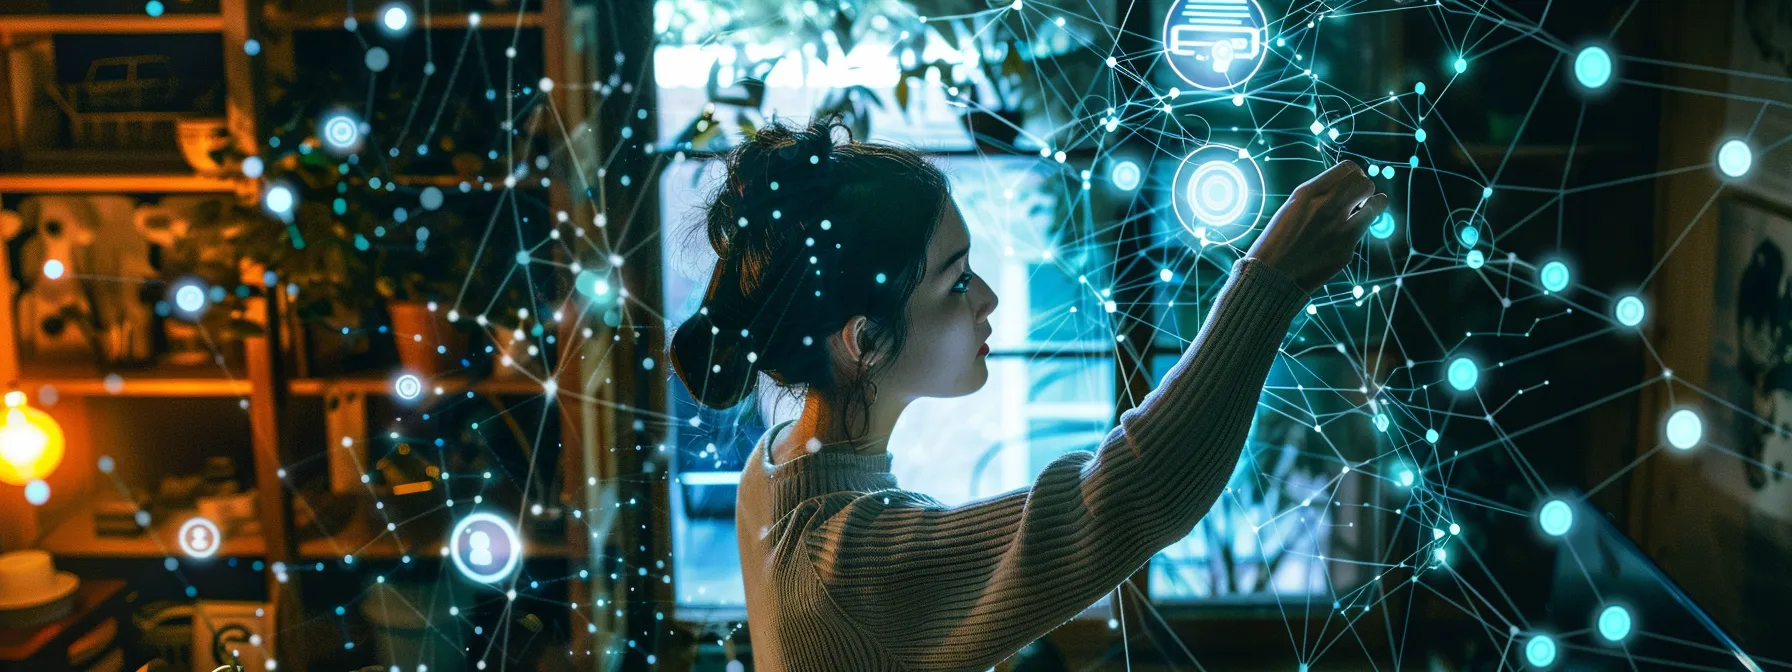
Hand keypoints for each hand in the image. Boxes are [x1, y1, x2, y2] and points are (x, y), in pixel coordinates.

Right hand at [1245, 160, 1388, 292]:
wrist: (1270, 277)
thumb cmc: (1277, 241)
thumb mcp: (1291, 208)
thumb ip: (1317, 195)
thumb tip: (1343, 187)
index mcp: (1308, 193)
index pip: (1348, 168)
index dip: (1353, 174)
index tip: (1351, 182)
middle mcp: (1326, 206)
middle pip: (1364, 183)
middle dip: (1364, 188)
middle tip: (1358, 197)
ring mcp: (1339, 229)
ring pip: (1376, 203)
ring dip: (1373, 203)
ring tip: (1366, 209)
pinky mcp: (1346, 250)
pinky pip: (1364, 229)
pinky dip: (1361, 226)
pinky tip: (1350, 230)